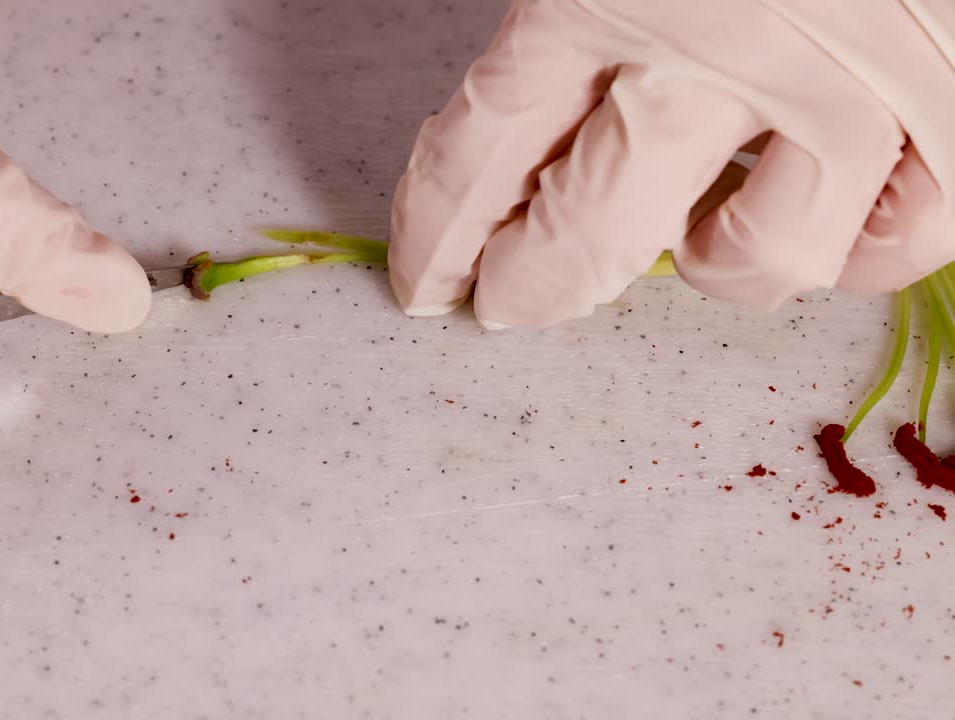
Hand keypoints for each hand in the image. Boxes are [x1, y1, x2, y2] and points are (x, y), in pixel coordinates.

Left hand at [388, 0, 954, 328]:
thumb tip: (528, 76)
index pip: (478, 151)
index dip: (438, 234)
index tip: (425, 279)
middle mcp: (712, 43)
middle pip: (585, 230)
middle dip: (531, 285)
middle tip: (510, 302)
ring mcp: (842, 85)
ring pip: (752, 259)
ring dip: (711, 266)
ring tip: (701, 241)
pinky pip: (900, 240)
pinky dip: (862, 246)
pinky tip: (836, 220)